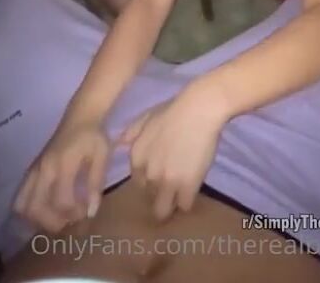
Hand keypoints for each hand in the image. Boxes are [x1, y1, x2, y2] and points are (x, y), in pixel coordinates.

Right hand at [13, 123, 108, 232]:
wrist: (80, 117)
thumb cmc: (93, 136)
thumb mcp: (101, 157)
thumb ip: (95, 184)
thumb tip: (91, 212)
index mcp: (63, 164)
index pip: (60, 200)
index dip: (73, 213)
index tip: (85, 212)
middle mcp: (44, 169)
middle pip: (35, 207)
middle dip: (52, 221)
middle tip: (69, 219)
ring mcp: (34, 170)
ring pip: (22, 205)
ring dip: (38, 218)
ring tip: (57, 216)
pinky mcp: (31, 170)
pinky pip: (21, 197)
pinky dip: (29, 210)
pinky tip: (46, 209)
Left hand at [119, 83, 225, 221]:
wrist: (197, 111)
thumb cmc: (173, 110)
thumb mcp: (145, 118)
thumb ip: (132, 133)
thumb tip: (121, 145)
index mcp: (137, 158)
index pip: (138, 182)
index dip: (150, 181)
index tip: (160, 176)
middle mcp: (148, 173)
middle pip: (149, 197)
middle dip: (159, 194)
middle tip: (172, 186)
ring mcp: (167, 182)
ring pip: (163, 210)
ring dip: (171, 203)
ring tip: (181, 194)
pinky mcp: (187, 187)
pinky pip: (184, 206)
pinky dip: (188, 200)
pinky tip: (192, 190)